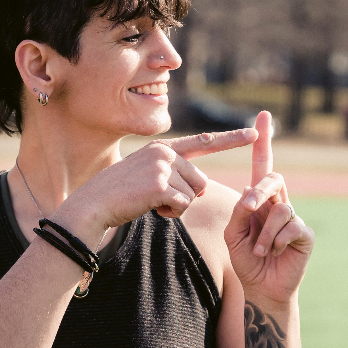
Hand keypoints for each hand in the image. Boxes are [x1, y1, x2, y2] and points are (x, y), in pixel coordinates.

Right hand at [54, 129, 257, 238]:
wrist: (94, 204)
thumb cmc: (121, 194)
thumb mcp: (149, 177)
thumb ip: (175, 176)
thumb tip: (202, 190)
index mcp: (163, 148)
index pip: (203, 142)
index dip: (231, 140)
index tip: (254, 134)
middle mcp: (165, 152)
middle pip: (201, 181)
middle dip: (187, 196)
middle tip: (159, 198)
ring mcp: (162, 167)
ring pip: (194, 195)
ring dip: (177, 206)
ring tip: (152, 201)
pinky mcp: (160, 185)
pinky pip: (183, 206)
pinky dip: (171, 213)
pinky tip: (150, 208)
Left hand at [224, 111, 313, 306]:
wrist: (261, 287)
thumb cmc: (246, 259)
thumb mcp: (233, 234)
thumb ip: (238, 212)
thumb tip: (249, 193)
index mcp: (260, 199)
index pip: (262, 166)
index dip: (264, 142)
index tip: (263, 117)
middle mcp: (279, 203)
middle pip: (273, 178)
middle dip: (259, 190)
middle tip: (247, 207)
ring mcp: (294, 217)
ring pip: (280, 208)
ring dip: (264, 233)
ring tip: (260, 251)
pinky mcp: (305, 233)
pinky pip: (291, 226)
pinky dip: (276, 241)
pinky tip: (274, 253)